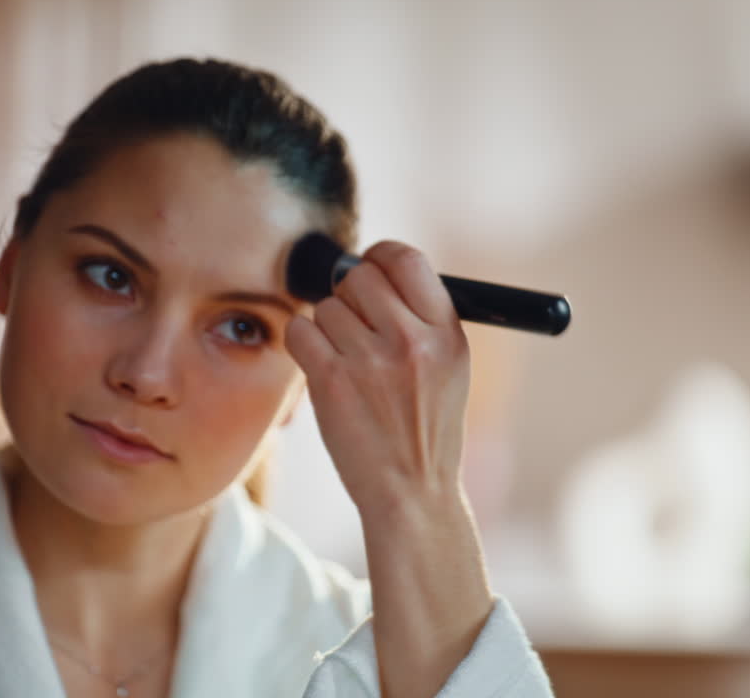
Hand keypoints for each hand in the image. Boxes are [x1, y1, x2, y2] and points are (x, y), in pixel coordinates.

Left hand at [284, 240, 471, 517]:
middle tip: (355, 330)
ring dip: (328, 328)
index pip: (406, 259)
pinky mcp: (332, 380)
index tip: (370, 271)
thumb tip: (373, 270)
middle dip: (350, 297)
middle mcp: (412, 340)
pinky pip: (300, 329)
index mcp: (446, 332)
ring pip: (326, 306)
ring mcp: (370, 360)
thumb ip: (421, 317)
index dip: (379, 258)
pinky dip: (303, 343)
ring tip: (347, 364)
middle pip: (359, 277)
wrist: (412, 492)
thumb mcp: (449, 367)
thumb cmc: (425, 429)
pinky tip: (322, 367)